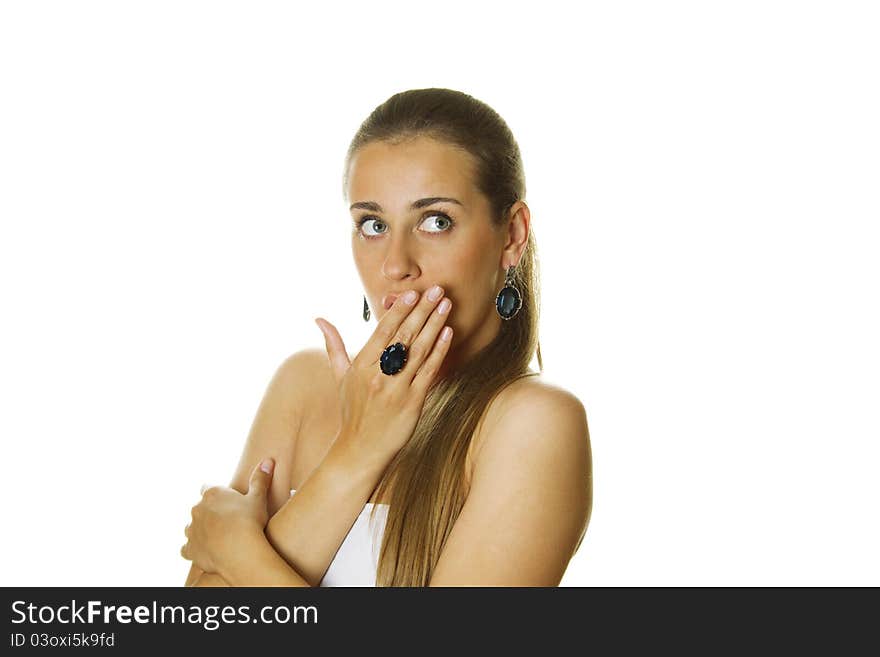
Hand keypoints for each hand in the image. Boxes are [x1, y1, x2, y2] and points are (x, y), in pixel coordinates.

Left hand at [180, 458, 274, 576]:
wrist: (241, 551)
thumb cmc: (250, 522)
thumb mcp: (258, 498)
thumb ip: (260, 479)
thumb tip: (268, 461)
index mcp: (212, 493)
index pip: (207, 488)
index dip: (216, 494)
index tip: (226, 501)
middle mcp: (197, 509)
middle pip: (199, 508)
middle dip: (209, 513)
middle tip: (226, 521)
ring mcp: (191, 529)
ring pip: (191, 527)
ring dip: (200, 530)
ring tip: (217, 537)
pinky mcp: (190, 549)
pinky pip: (187, 548)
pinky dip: (194, 549)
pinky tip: (205, 551)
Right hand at [314, 285, 452, 461]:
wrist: (361, 449)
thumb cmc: (352, 411)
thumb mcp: (340, 377)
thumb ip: (334, 345)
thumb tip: (319, 319)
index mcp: (361, 366)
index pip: (383, 331)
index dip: (399, 310)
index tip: (412, 292)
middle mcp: (379, 375)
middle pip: (404, 336)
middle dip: (422, 310)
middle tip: (437, 289)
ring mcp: (397, 389)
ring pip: (420, 350)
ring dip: (435, 324)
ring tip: (446, 304)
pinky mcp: (414, 402)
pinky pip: (430, 371)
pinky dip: (440, 350)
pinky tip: (448, 332)